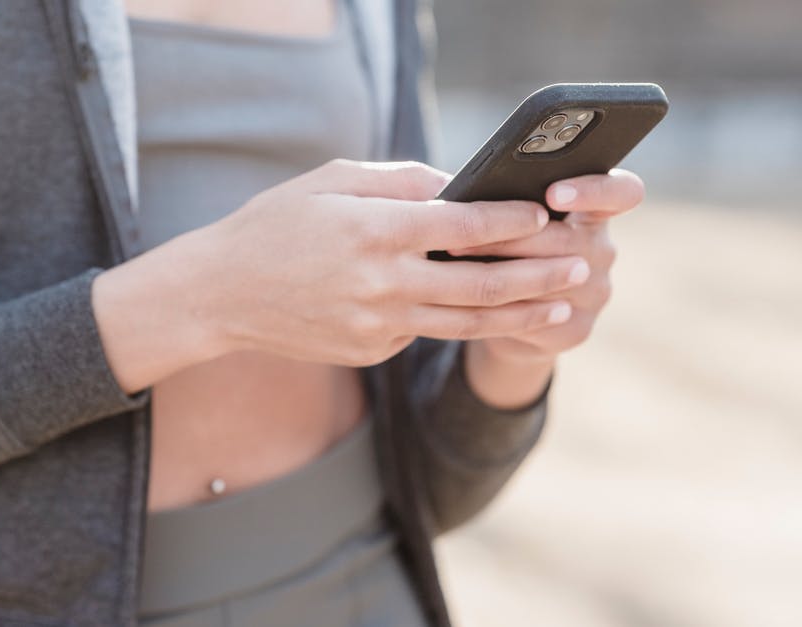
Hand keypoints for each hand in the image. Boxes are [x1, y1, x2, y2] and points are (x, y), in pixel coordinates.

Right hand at [93, 160, 587, 391]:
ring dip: (519, 314)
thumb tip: (455, 185)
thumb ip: (399, 182)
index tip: (545, 213)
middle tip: (580, 266)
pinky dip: (458, 322)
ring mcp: (378, 324)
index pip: (465, 225)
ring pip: (465, 322)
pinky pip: (423, 332)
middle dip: (538, 274)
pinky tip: (494, 314)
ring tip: (562, 307)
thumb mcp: (330, 181)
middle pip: (481, 282)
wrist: (222, 294)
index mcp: (377, 230)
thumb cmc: (276, 225)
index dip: (512, 219)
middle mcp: (384, 282)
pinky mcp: (370, 350)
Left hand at [449, 169, 645, 406]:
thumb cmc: (504, 244)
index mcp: (595, 210)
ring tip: (455, 261)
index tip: (554, 193)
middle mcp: (603, 250)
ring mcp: (595, 293)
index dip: (595, 190)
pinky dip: (502, 307)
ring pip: (551, 280)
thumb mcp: (511, 215)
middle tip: (463, 235)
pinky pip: (539, 318)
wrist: (507, 310)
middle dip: (512, 237)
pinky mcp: (577, 330)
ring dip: (499, 271)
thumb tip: (463, 188)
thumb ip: (507, 198)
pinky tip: (471, 298)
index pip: (623, 192)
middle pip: (570, 241)